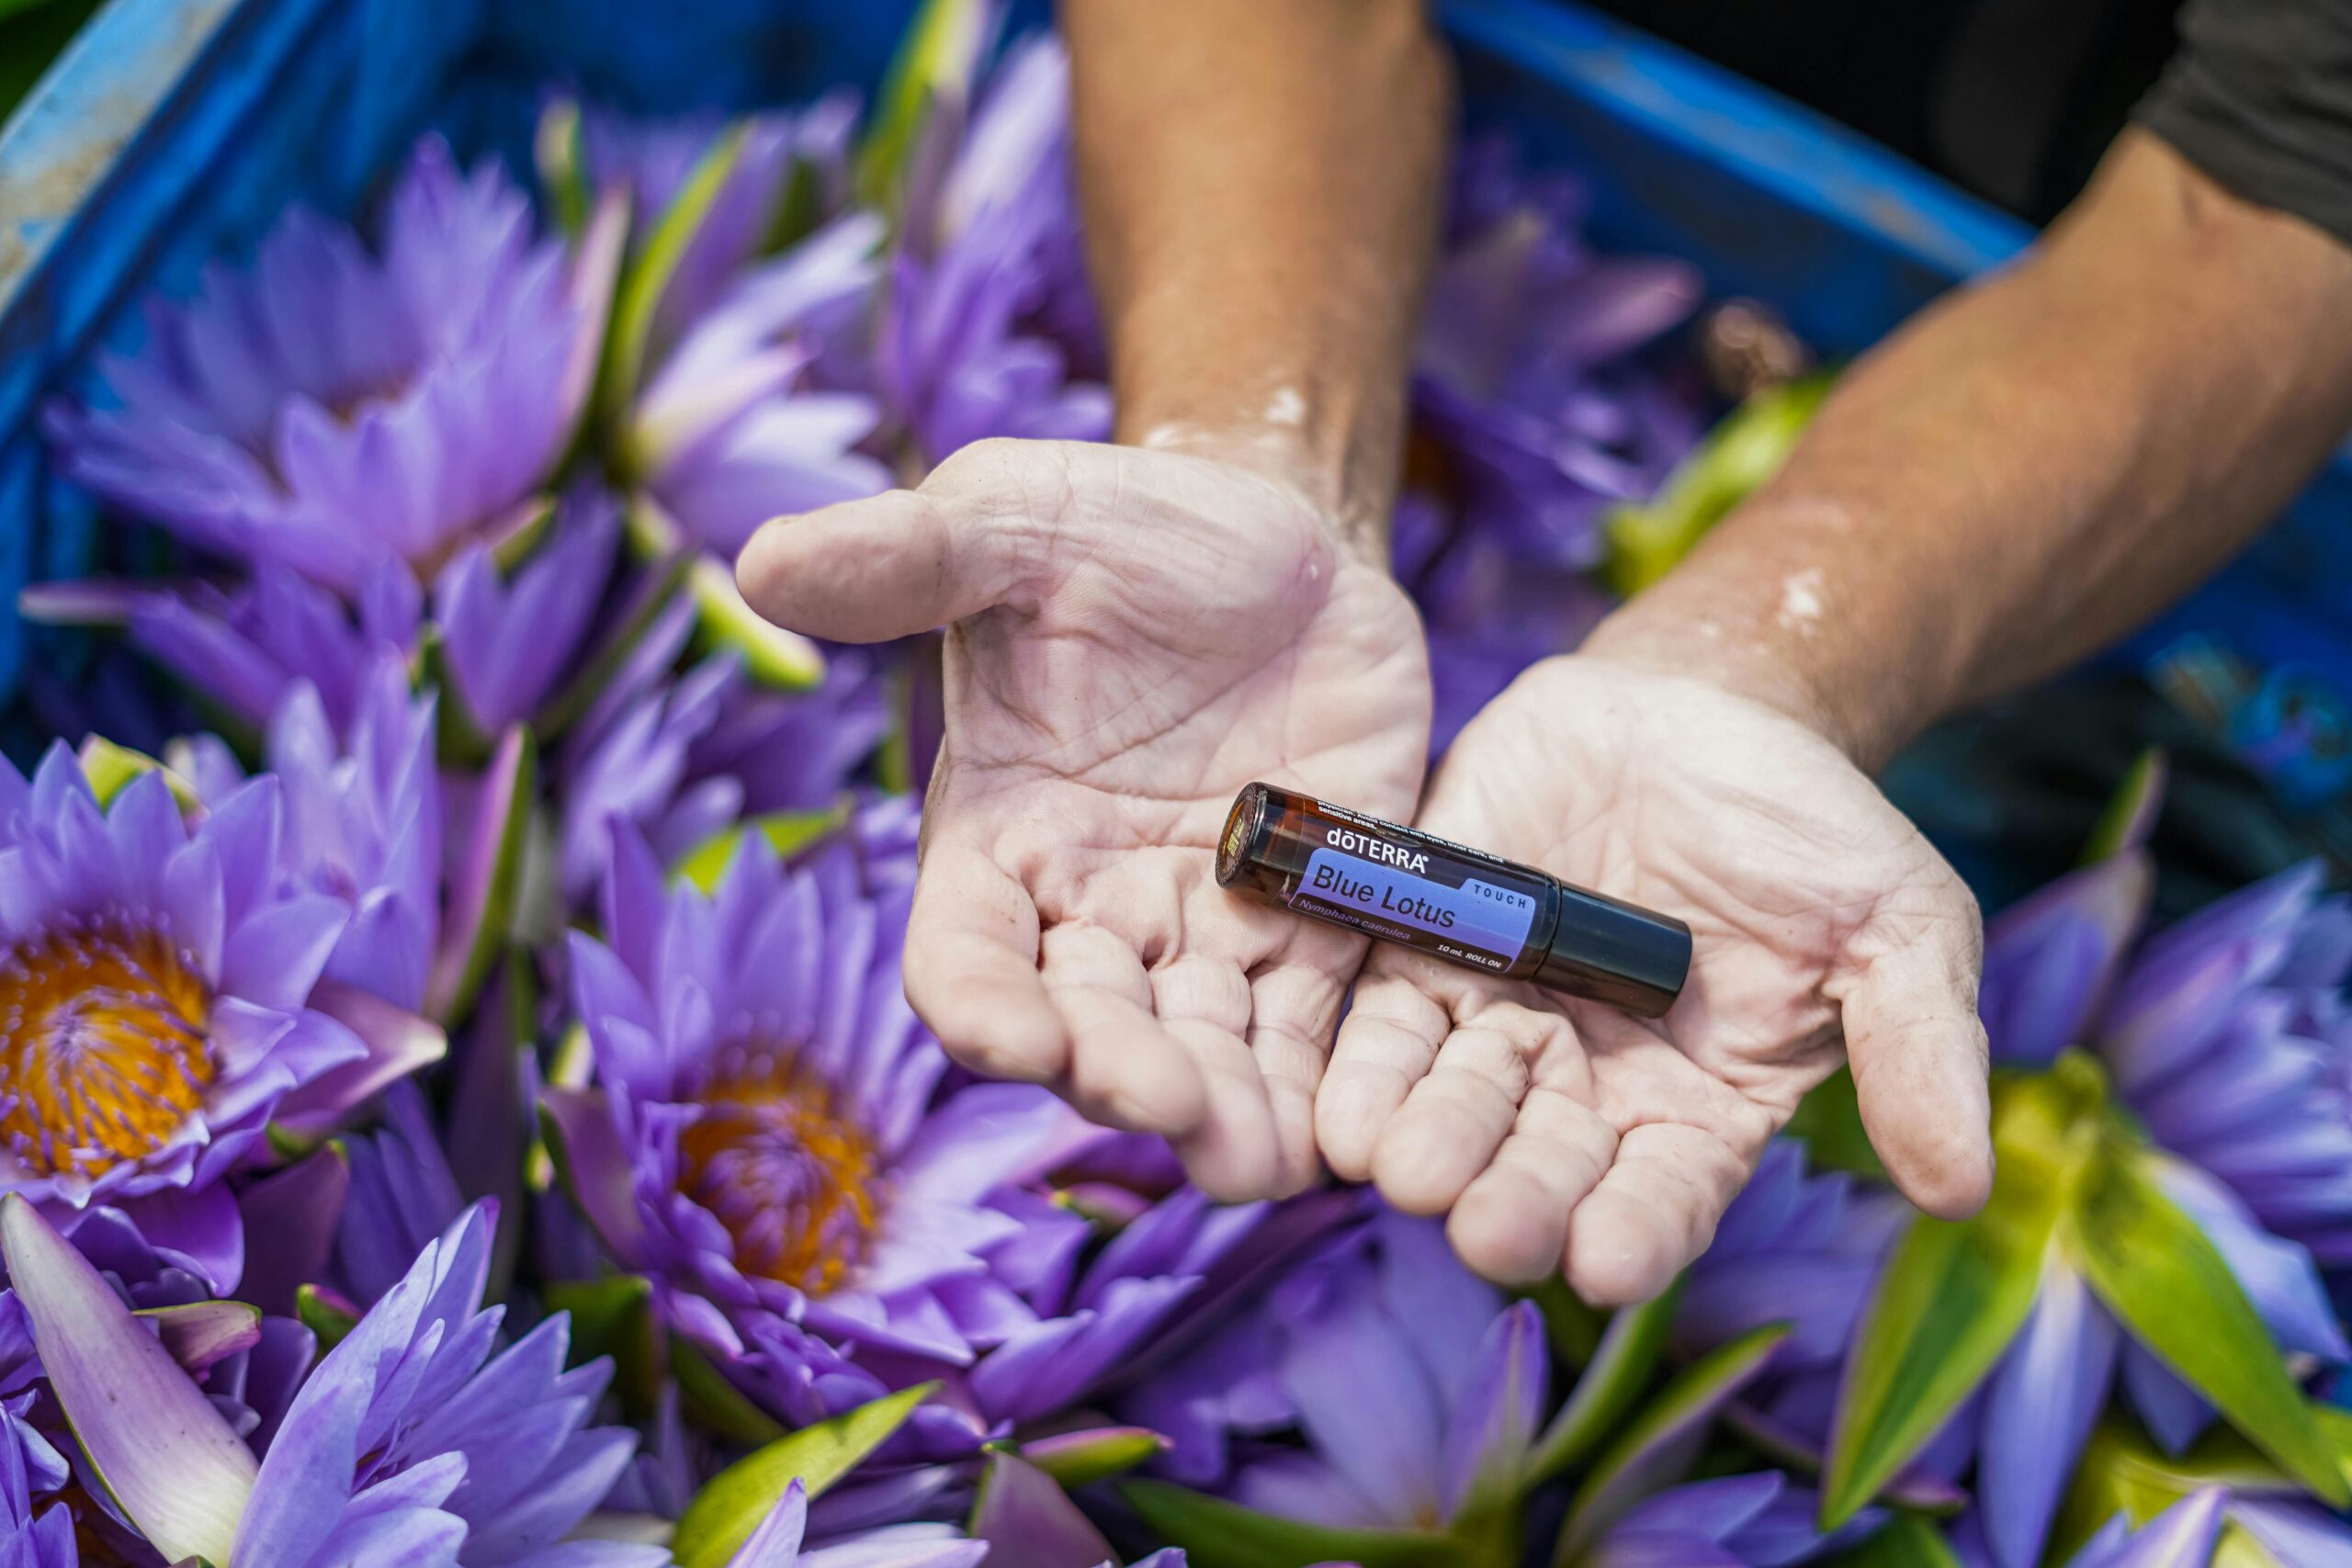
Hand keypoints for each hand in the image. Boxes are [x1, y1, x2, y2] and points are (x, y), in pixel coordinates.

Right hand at [738, 435, 1429, 1198]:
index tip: (1013, 1039)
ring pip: (1200, 1052)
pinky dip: (1315, 1085)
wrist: (1281, 535)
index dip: (981, 1007)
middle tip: (1162, 1100)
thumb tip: (762, 561)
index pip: (966, 955)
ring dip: (1219, 1113)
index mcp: (999, 837)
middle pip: (1087, 1029)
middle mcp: (1092, 908)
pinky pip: (1310, 1028)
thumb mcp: (1011, 522)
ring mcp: (1206, 929)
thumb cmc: (1121, 531)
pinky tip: (1336, 1136)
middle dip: (1117, 1074)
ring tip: (1250, 1158)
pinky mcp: (1315, 926)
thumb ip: (904, 557)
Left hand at [1315, 654, 1991, 1300]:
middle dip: (1511, 1201)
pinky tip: (1341, 1100)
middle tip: (1483, 1228)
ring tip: (1402, 1169)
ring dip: (1424, 1142)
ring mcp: (1498, 1020)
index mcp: (1698, 1110)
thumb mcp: (1894, 926)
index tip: (1604, 1263)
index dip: (1634, 1233)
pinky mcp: (1424, 947)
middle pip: (1541, 1168)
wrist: (1704, 705)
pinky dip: (1362, 1061)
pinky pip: (1382, 1018)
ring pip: (1451, 1103)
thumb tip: (1962, 1188)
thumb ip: (1918, 1048)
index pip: (1661, 1197)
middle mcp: (1587, 1089)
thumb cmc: (1810, 830)